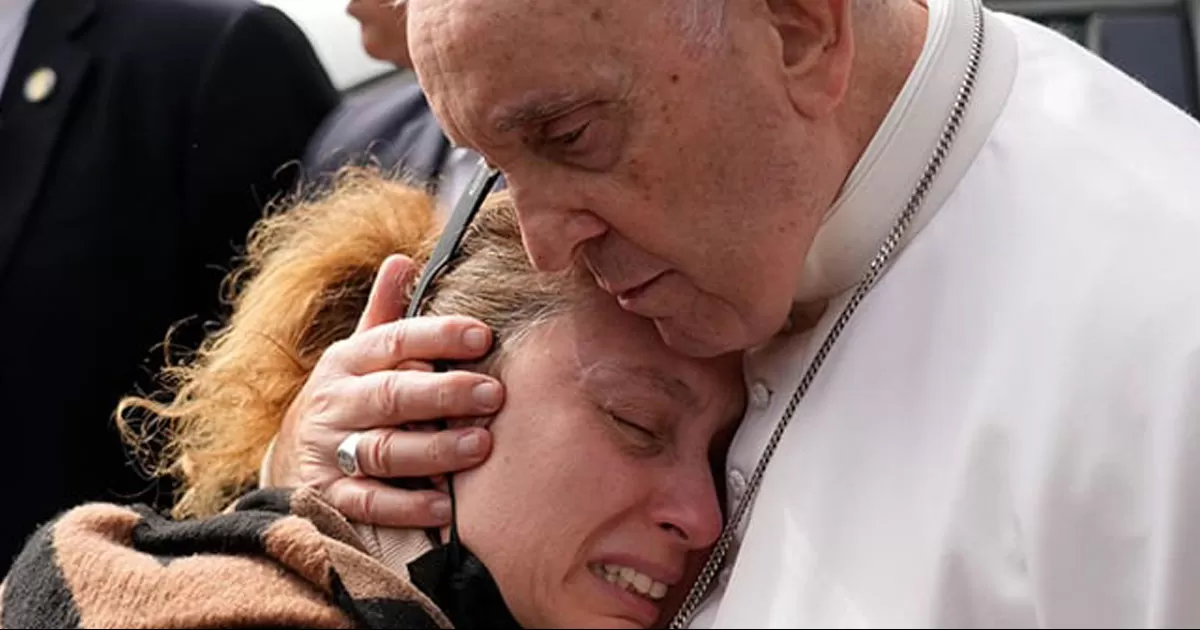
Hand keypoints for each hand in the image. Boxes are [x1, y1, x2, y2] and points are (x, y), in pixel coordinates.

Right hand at [266, 254, 502, 526]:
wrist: (291, 458)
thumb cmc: (349, 397)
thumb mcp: (360, 353)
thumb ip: (385, 314)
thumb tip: (402, 260)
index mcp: (347, 361)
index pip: (394, 341)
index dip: (438, 336)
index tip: (483, 336)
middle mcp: (336, 403)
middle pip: (392, 395)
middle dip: (445, 393)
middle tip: (493, 395)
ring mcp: (330, 450)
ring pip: (383, 449)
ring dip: (434, 449)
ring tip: (479, 446)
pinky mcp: (331, 497)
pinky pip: (369, 502)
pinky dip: (406, 505)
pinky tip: (444, 504)